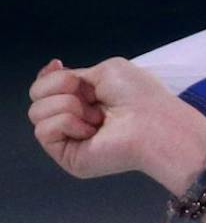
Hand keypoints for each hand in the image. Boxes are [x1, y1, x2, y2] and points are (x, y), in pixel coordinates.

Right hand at [26, 58, 205, 189]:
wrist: (154, 123)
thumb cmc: (140, 96)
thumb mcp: (106, 71)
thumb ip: (75, 74)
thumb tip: (52, 69)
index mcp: (84, 99)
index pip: (46, 86)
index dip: (48, 77)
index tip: (59, 66)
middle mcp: (74, 118)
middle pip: (36, 95)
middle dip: (60, 87)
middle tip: (92, 98)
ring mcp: (69, 139)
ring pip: (35, 112)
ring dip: (68, 106)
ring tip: (98, 117)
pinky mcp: (67, 156)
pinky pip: (42, 131)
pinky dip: (66, 123)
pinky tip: (91, 131)